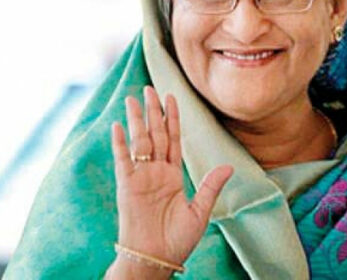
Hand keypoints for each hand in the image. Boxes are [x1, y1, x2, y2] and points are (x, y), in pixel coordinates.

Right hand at [110, 86, 232, 270]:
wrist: (157, 259)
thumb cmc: (177, 240)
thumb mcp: (201, 211)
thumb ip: (211, 186)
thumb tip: (228, 166)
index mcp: (173, 176)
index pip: (173, 139)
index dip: (172, 118)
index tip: (172, 97)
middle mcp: (156, 172)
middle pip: (155, 134)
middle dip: (153, 111)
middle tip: (151, 88)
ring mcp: (140, 178)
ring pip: (139, 141)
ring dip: (136, 120)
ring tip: (134, 98)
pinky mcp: (126, 186)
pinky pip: (123, 160)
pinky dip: (120, 143)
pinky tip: (118, 125)